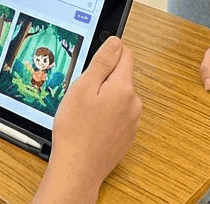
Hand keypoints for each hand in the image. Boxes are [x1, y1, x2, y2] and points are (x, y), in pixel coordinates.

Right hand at [33, 37, 141, 203]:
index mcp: (124, 88)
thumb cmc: (76, 129)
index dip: (108, 51)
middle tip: (82, 89)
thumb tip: (116, 41)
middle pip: (122, 74)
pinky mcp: (127, 135)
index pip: (125, 54)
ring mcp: (132, 121)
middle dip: (103, 76)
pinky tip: (90, 122)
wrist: (78, 168)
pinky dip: (106, 112)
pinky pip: (118, 113)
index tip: (93, 60)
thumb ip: (102, 61)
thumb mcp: (83, 87)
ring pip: (119, 94)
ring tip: (84, 109)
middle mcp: (134, 104)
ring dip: (104, 95)